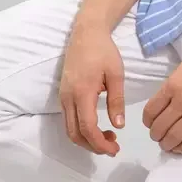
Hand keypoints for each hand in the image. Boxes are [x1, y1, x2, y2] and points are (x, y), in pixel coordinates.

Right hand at [59, 23, 124, 156]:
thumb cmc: (103, 50)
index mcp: (82, 93)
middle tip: (113, 146)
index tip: (115, 149)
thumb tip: (118, 125)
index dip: (100, 144)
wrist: (86, 32)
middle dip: (93, 146)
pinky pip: (69, 119)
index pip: (87, 128)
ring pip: (70, 129)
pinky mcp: (63, 94)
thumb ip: (117, 100)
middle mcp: (68, 98)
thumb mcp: (116, 73)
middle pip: (75, 134)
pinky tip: (97, 125)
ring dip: (87, 138)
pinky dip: (81, 129)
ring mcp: (63, 96)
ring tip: (108, 136)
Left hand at [142, 46, 181, 154]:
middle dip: (156, 135)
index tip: (150, 123)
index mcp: (172, 85)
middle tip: (158, 136)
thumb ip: (173, 85)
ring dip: (167, 144)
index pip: (151, 110)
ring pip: (175, 137)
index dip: (148, 121)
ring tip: (168, 144)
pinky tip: (181, 148)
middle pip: (160, 126)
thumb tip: (166, 101)